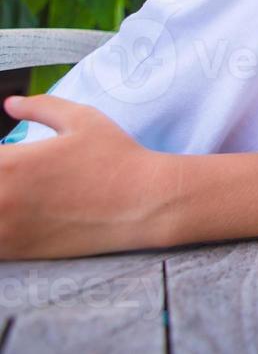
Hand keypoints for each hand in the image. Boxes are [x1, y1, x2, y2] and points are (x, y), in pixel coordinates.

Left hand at [0, 95, 176, 258]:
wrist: (145, 202)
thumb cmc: (118, 157)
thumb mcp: (83, 120)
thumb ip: (41, 107)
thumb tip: (11, 104)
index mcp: (11, 162)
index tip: (6, 159)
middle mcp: (3, 197)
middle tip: (11, 176)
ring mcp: (7, 229)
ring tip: (12, 197)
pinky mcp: (19, 252)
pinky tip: (12, 218)